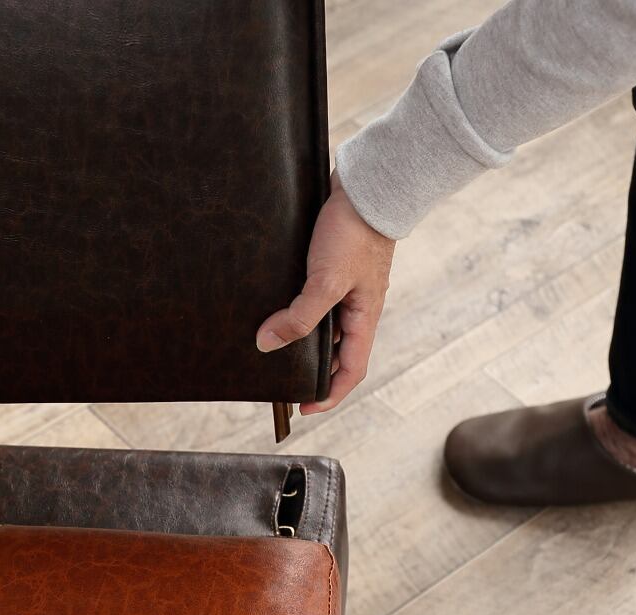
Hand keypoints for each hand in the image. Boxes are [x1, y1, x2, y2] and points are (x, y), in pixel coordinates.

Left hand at [256, 172, 395, 413]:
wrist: (367, 186)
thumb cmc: (354, 234)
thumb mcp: (325, 282)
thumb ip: (300, 316)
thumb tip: (268, 344)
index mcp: (364, 318)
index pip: (350, 370)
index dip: (329, 394)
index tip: (303, 408)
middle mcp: (357, 307)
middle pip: (337, 351)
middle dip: (313, 369)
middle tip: (283, 378)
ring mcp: (346, 286)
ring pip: (324, 324)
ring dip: (303, 336)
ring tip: (274, 344)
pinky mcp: (334, 265)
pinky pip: (315, 297)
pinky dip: (298, 308)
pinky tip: (277, 305)